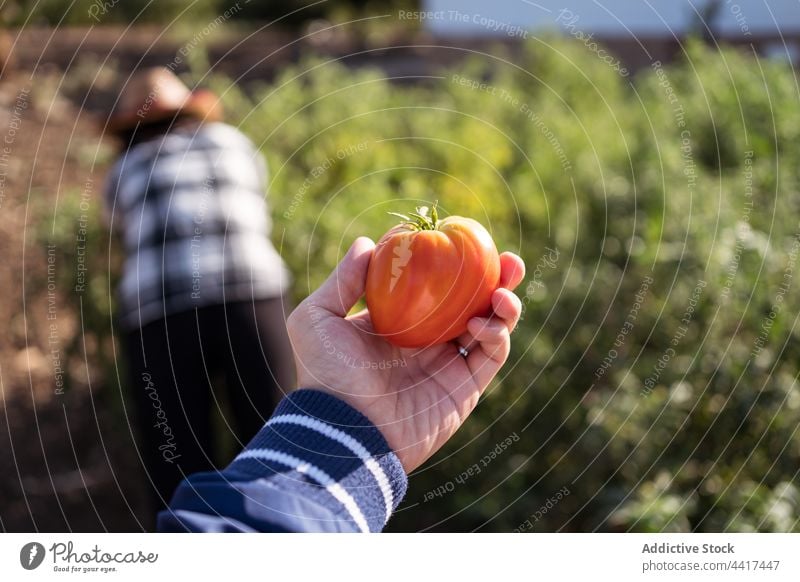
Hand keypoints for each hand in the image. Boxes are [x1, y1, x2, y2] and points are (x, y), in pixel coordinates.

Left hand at [286, 237, 524, 471]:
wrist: (344, 430)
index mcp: (398, 320)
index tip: (459, 236)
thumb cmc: (326, 375)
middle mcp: (427, 339)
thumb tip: (367, 243)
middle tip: (506, 260)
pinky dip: (497, 335)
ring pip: (491, 325)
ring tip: (501, 292)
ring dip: (504, 304)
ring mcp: (448, 363)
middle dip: (495, 278)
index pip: (432, 282)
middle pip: (471, 300)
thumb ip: (341, 280)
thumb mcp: (317, 319)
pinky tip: (481, 323)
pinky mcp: (464, 388)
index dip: (450, 259)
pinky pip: (492, 355)